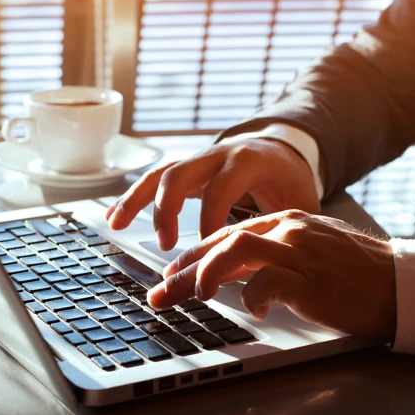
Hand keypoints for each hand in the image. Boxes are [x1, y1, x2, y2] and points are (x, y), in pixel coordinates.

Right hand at [105, 137, 319, 250]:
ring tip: (117, 225)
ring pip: (160, 173)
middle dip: (167, 210)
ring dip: (137, 200)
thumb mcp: (299, 201)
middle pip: (181, 174)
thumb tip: (275, 265)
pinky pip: (154, 178)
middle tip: (167, 246)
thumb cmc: (290, 180)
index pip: (221, 189)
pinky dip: (132, 197)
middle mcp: (218, 155)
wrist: (282, 149)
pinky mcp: (186, 167)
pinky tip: (114, 217)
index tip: (208, 254)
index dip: (210, 221)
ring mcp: (198, 159)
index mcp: (248, 161)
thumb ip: (287, 228)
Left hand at [147, 210, 397, 343]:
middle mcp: (288, 230)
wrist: (399, 285)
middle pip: (221, 242)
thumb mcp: (310, 257)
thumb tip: (236, 280)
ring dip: (207, 274)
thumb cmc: (356, 278)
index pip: (226, 235)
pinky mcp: (312, 277)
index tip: (170, 279)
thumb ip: (274, 260)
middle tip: (159, 296)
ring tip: (193, 297)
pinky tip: (253, 310)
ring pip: (237, 249)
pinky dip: (252, 296)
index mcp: (286, 222)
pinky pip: (269, 280)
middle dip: (184, 270)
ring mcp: (300, 251)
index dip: (193, 258)